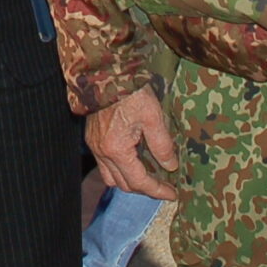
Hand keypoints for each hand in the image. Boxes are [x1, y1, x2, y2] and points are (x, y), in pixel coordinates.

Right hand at [86, 86, 178, 201]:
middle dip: (145, 189)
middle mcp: (102, 152)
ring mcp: (95, 145)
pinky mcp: (93, 137)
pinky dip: (121, 169)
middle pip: (123, 184)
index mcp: (117, 150)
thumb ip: (162, 145)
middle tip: (164, 186)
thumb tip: (170, 165)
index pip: (139, 181)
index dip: (157, 190)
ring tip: (148, 176)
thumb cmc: (131, 93)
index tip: (172, 193)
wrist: (107, 73)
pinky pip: (105, 164)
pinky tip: (134, 160)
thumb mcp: (153, 117)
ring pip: (111, 177)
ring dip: (130, 181)